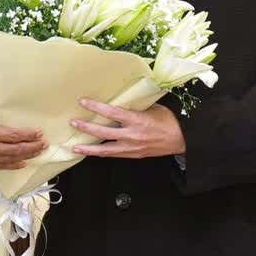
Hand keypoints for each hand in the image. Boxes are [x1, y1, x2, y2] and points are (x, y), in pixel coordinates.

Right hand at [0, 112, 43, 169]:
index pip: (14, 135)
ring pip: (12, 159)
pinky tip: (22, 165)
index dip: (29, 135)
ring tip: (38, 153)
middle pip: (17, 149)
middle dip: (33, 146)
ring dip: (27, 156)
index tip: (38, 132)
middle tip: (44, 144)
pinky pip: (1, 167)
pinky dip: (14, 166)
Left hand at [70, 99, 184, 158]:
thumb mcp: (152, 108)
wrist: (181, 140)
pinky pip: (113, 155)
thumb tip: (120, 100)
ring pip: (105, 150)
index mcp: (137, 120)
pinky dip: (101, 154)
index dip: (96, 107)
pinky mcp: (132, 155)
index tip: (84, 102)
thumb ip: (134, 107)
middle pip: (103, 133)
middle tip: (74, 123)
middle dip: (86, 128)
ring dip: (88, 149)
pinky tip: (91, 153)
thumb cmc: (168, 121)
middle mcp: (132, 135)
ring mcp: (131, 148)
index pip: (112, 113)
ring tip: (75, 147)